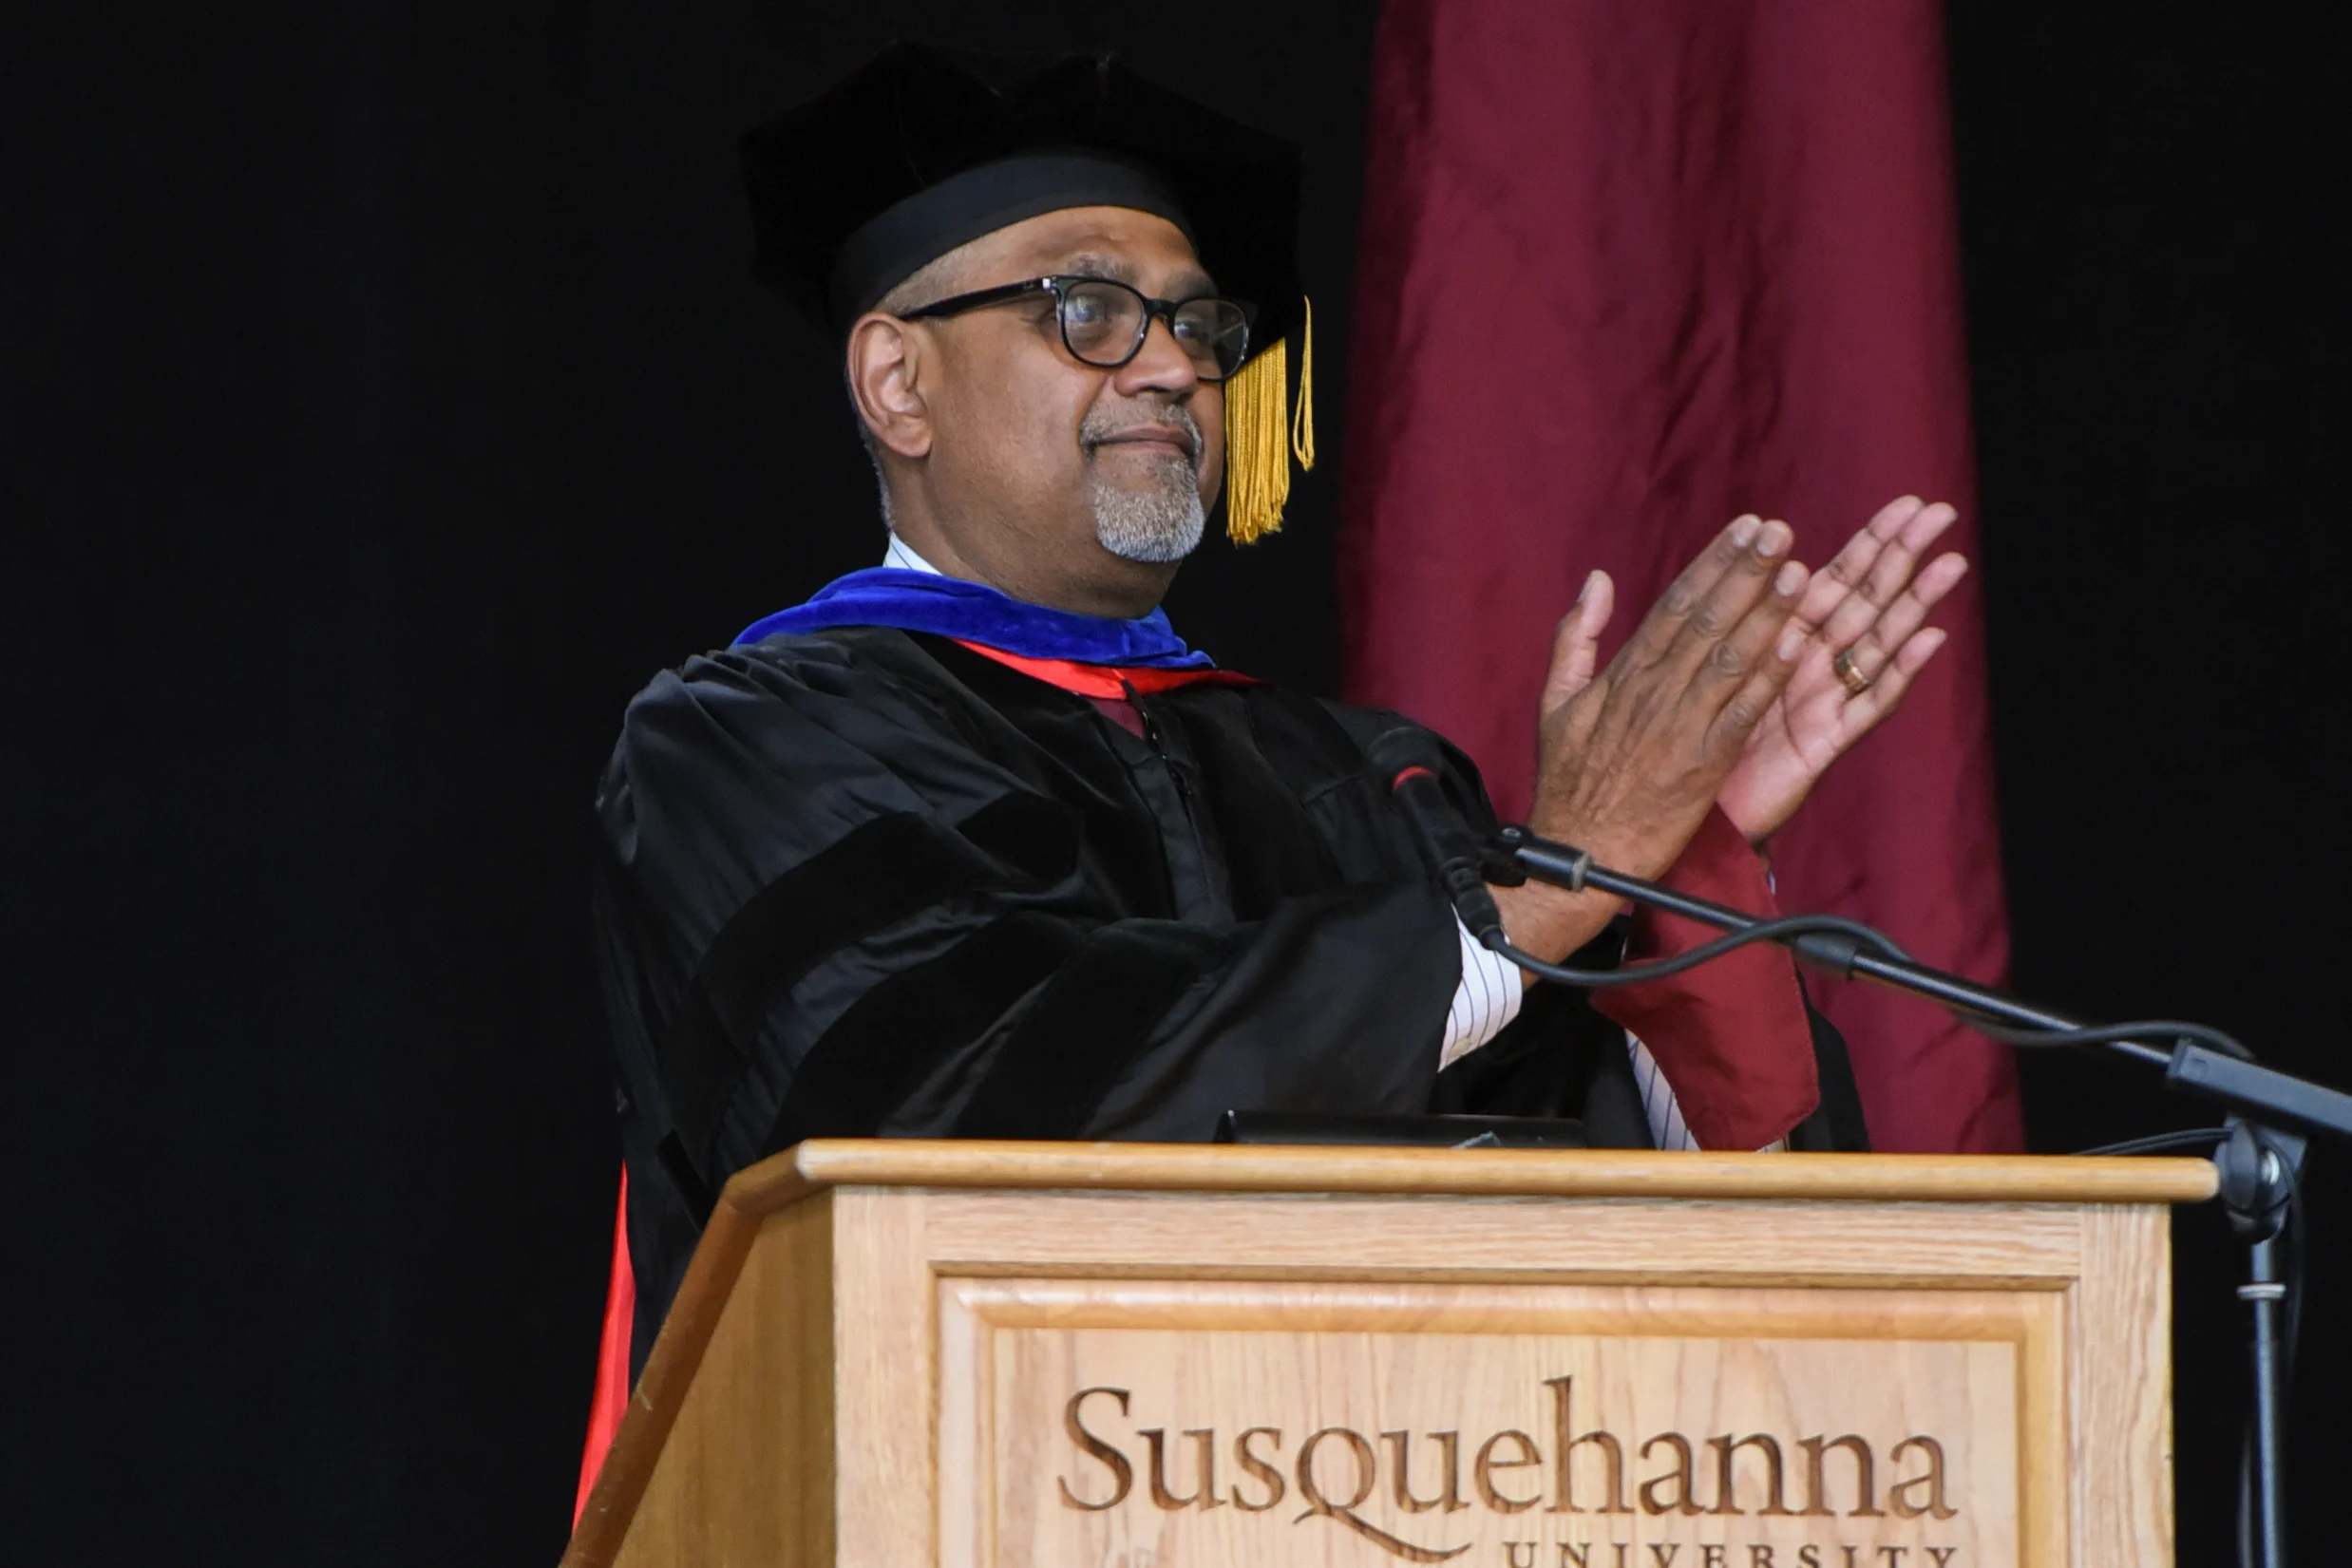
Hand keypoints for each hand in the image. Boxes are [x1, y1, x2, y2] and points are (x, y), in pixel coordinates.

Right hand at [1491, 515, 1808, 964]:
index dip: (1714, 562)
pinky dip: (1769, 678)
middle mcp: (1653, 693)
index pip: (1675, 604)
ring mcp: (1679, 728)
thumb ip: (1576, 637)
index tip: (1745, 528)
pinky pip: (1742, 713)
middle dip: (1745, 572)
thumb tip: (1597, 580)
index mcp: (1622, 675)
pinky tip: (1797, 645)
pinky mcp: (1702, 765)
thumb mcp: (1555, 702)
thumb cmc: (1567, 782)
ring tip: (1797, 572)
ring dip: (1765, 614)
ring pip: (1728, 658)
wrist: (1577, 853)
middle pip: (1705, 620)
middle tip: (1779, 531)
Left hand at [1714, 496, 1967, 845]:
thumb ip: (1718, 621)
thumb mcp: (1696, 672)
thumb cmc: (1688, 742)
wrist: (1685, 813)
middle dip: (1902, 559)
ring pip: (1877, 645)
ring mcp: (1823, 703)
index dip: (1869, 543)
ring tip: (1950, 564)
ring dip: (1914, 605)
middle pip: (1864, 603)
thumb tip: (1742, 565)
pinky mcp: (1824, 743)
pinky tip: (1930, 639)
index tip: (1904, 503)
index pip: (1833, 581)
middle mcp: (1810, 668)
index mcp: (1779, 642)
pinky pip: (1867, 704)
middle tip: (1940, 513)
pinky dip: (1899, 672)